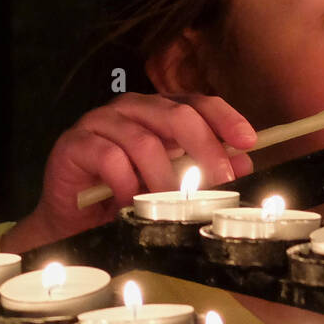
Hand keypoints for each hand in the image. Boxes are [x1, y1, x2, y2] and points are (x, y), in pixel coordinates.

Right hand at [1, 93, 255, 252]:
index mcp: (160, 110)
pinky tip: (130, 201)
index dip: (225, 120)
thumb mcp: (173, 182)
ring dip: (163, 178)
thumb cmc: (127, 194)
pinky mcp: (75, 142)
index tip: (248, 142)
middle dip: (204, 150)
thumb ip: (205, 168)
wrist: (74, 220)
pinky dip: (126, 183)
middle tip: (220, 181)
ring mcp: (101, 121)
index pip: (198, 103)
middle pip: (177, 116)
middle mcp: (132, 108)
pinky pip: (109, 158)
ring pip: (145, 141)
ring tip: (171, 204)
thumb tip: (243, 162)